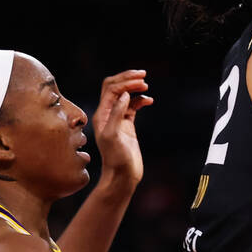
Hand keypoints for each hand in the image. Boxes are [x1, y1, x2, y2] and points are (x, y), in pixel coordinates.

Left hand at [92, 70, 151, 187]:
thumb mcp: (113, 136)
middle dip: (128, 79)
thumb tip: (125, 95)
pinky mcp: (127, 126)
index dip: (125, 81)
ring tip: (146, 86)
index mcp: (102, 114)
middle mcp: (108, 114)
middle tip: (143, 75)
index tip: (141, 81)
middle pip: (115, 88)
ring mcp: (118, 119)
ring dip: (135, 88)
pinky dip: (141, 100)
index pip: (111, 89)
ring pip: (125, 95)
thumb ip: (117, 114)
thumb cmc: (116, 159)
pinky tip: (149, 101)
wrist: (122, 176)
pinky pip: (133, 106)